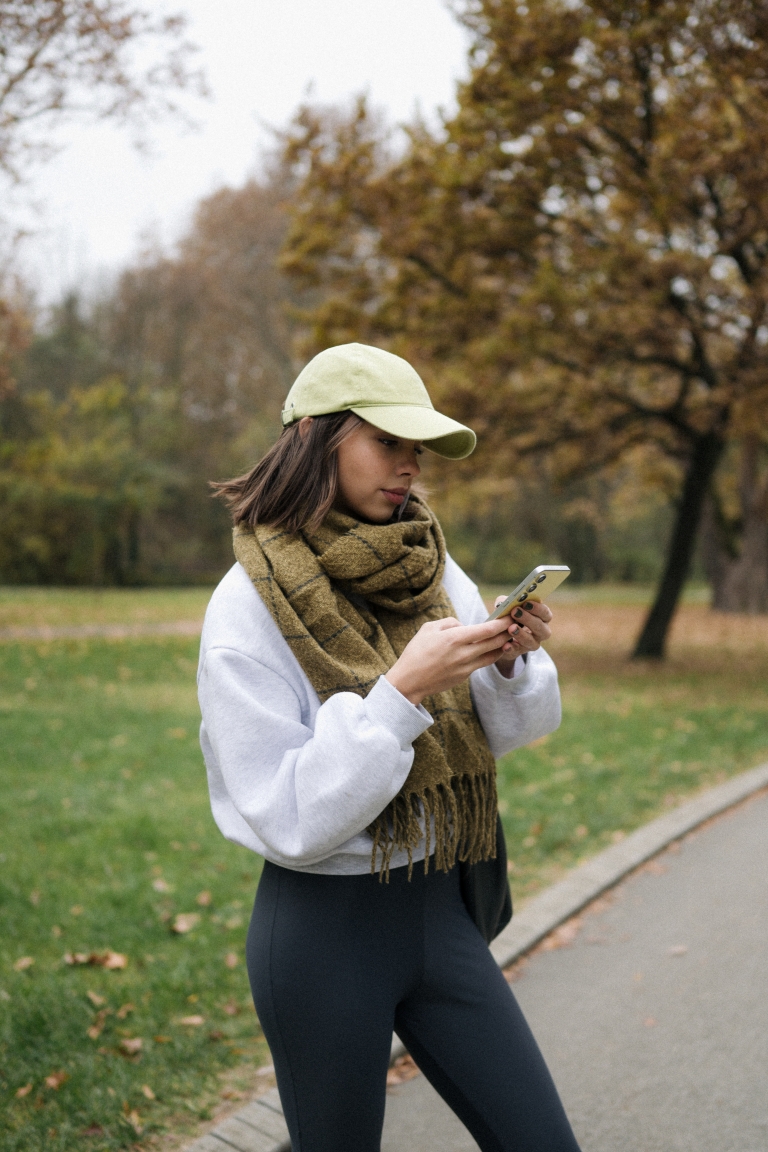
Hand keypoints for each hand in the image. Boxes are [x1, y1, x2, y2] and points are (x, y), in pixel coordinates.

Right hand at [386, 616, 513, 704]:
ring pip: (492, 655)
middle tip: (516, 624)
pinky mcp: (464, 676)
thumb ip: (449, 623)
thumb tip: (464, 626)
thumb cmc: (416, 652)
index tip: (510, 616)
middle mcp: (463, 654)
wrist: (409, 682)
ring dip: (502, 646)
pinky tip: (491, 649)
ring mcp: (465, 667)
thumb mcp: (428, 628)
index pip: (486, 630)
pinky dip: (489, 655)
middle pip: (495, 642)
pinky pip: (481, 663)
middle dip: (508, 633)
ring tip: (508, 637)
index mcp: (454, 639)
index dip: (501, 623)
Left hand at [493, 598, 552, 678]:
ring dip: (522, 634)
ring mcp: (532, 644)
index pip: (545, 613)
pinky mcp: (520, 652)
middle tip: (515, 612)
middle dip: (528, 619)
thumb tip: (502, 602)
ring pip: (532, 642)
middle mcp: (541, 632)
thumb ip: (505, 602)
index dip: (537, 608)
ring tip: (511, 628)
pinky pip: (517, 652)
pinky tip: (506, 645)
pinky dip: (512, 648)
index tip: (526, 603)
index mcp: (542, 618)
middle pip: (541, 627)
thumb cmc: (508, 616)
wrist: (500, 635)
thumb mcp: (507, 606)